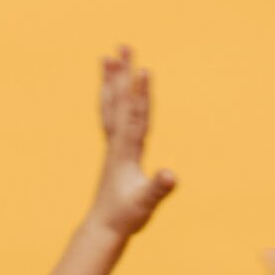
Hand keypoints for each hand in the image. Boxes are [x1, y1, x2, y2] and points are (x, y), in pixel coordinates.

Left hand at [89, 45, 178, 236]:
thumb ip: (158, 189)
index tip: (144, 69)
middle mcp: (116, 143)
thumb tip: (171, 175)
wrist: (103, 227)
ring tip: (108, 56)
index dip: (141, 93)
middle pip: (120, 101)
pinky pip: (110, 115)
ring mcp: (112, 145)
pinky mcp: (113, 150)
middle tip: (123, 46)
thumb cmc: (127, 217)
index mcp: (126, 151)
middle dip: (123, 74)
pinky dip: (110, 98)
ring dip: (111, 80)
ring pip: (110, 105)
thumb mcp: (146, 204)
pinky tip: (110, 89)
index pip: (136, 116)